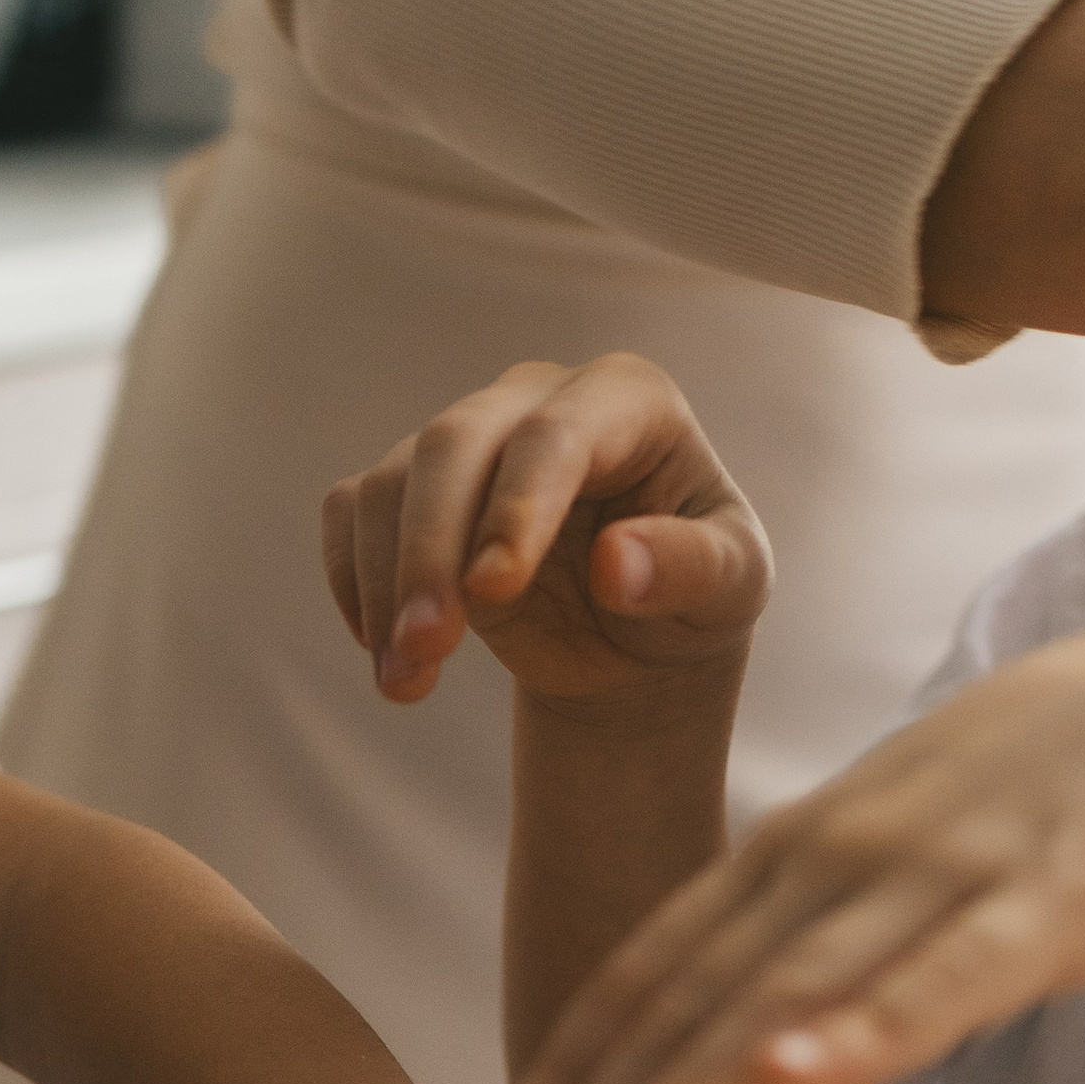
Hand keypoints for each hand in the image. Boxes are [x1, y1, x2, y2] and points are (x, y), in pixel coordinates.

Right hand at [320, 356, 771, 707]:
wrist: (636, 631)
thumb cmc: (695, 592)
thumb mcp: (733, 589)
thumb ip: (693, 568)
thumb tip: (617, 562)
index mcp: (629, 401)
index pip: (557, 434)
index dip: (517, 507)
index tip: (493, 592)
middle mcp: (536, 400)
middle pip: (453, 444)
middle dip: (429, 550)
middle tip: (425, 650)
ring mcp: (468, 440)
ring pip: (391, 482)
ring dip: (386, 587)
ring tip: (406, 683)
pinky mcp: (412, 488)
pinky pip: (352, 511)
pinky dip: (352, 580)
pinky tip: (385, 650)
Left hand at [475, 612, 1084, 1083]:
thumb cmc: (1018, 806)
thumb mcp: (877, 868)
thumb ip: (790, 951)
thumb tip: (702, 1056)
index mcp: (781, 861)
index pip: (645, 978)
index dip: (560, 1075)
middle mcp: (829, 868)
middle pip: (683, 1013)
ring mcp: (929, 882)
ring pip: (780, 1008)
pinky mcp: (1040, 907)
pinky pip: (936, 983)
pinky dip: (859, 1035)